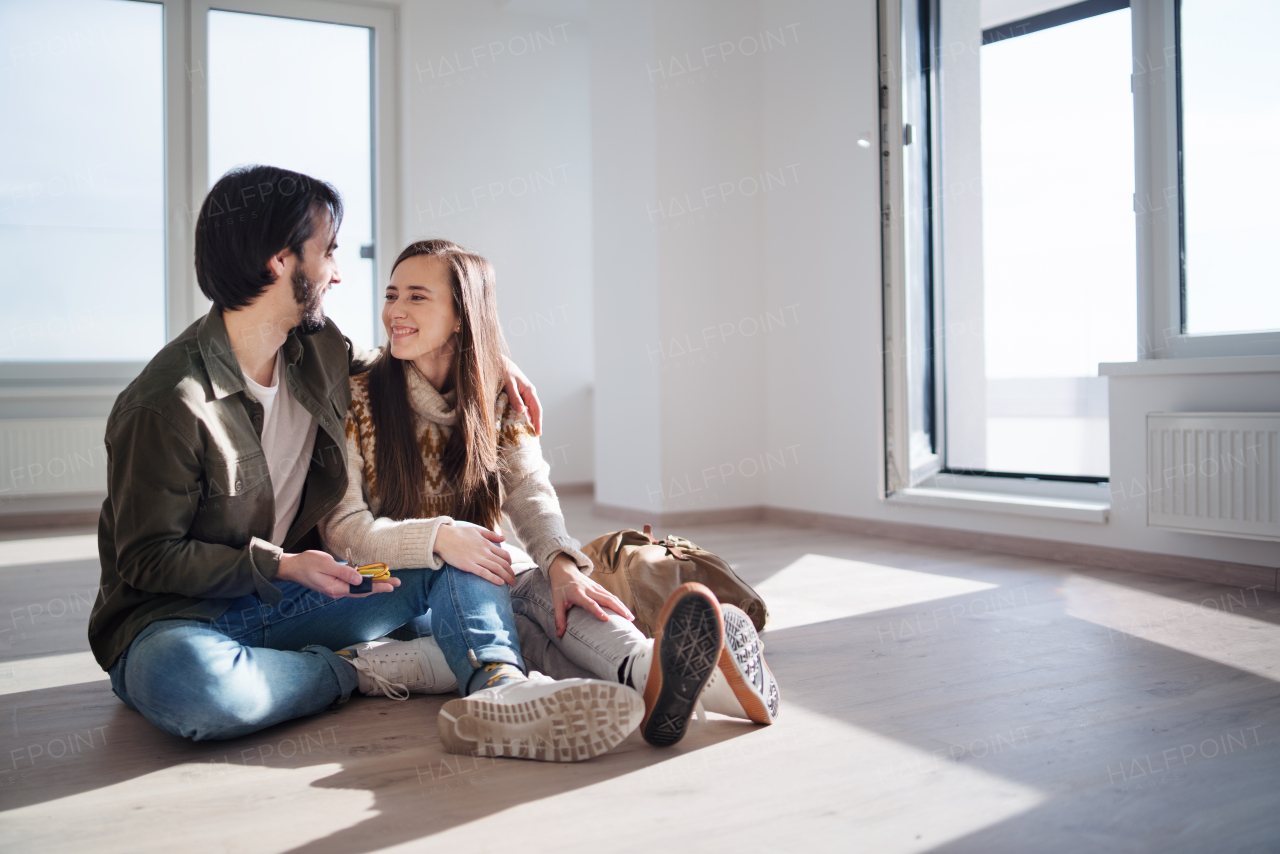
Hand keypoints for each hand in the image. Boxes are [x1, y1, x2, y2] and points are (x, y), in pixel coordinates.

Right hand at [277, 550, 399, 598]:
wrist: (292, 567)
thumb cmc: (307, 563)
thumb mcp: (325, 564)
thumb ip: (343, 573)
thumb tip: (360, 580)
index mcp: (336, 588)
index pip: (361, 589)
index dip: (377, 587)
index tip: (391, 585)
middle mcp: (337, 591)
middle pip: (362, 591)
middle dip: (380, 586)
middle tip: (397, 583)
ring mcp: (336, 588)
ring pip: (358, 588)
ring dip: (373, 584)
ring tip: (388, 580)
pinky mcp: (335, 583)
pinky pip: (352, 584)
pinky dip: (363, 582)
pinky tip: (371, 579)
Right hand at [434, 524, 514, 585]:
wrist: (442, 537)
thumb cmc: (458, 533)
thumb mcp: (476, 530)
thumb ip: (491, 535)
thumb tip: (504, 539)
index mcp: (486, 543)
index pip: (504, 554)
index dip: (510, 562)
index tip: (510, 568)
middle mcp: (484, 551)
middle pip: (503, 563)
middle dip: (511, 573)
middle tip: (514, 580)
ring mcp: (477, 558)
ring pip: (497, 569)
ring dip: (506, 577)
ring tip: (511, 584)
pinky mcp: (469, 566)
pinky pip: (484, 573)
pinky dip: (494, 578)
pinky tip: (500, 583)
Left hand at [502, 355, 541, 435]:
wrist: (499, 361)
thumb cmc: (504, 371)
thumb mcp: (508, 384)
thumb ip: (515, 397)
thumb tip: (521, 412)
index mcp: (530, 391)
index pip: (537, 410)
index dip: (538, 422)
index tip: (538, 434)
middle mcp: (529, 393)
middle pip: (535, 412)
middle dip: (535, 424)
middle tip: (533, 437)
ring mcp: (524, 394)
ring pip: (529, 410)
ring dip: (529, 421)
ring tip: (527, 433)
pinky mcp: (518, 395)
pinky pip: (522, 407)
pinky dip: (522, 416)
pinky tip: (519, 422)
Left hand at [547, 554, 633, 637]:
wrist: (564, 570)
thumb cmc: (560, 588)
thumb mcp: (557, 603)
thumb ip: (559, 619)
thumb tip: (559, 635)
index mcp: (578, 594)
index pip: (590, 603)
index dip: (598, 611)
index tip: (607, 619)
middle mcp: (589, 590)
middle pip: (607, 599)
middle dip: (619, 609)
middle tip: (628, 620)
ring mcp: (595, 587)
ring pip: (612, 597)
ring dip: (622, 606)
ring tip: (631, 618)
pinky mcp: (599, 587)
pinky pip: (611, 595)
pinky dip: (619, 603)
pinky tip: (625, 610)